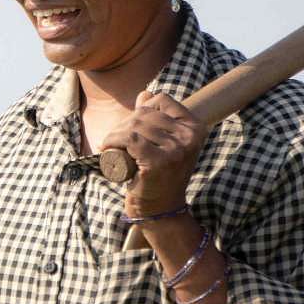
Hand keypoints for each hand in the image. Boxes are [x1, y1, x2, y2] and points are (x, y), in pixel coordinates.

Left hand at [98, 90, 205, 217]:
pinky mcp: (159, 161)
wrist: (161, 209)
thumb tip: (145, 93)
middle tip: (116, 140)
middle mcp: (190, 137)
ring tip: (110, 145)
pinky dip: (113, 140)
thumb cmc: (160, 175)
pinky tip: (107, 147)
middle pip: (146, 113)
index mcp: (196, 127)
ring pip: (135, 125)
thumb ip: (157, 116)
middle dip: (124, 123)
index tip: (132, 125)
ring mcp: (177, 149)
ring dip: (115, 133)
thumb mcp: (163, 143)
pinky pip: (129, 138)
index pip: (163, 100)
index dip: (142, 108)